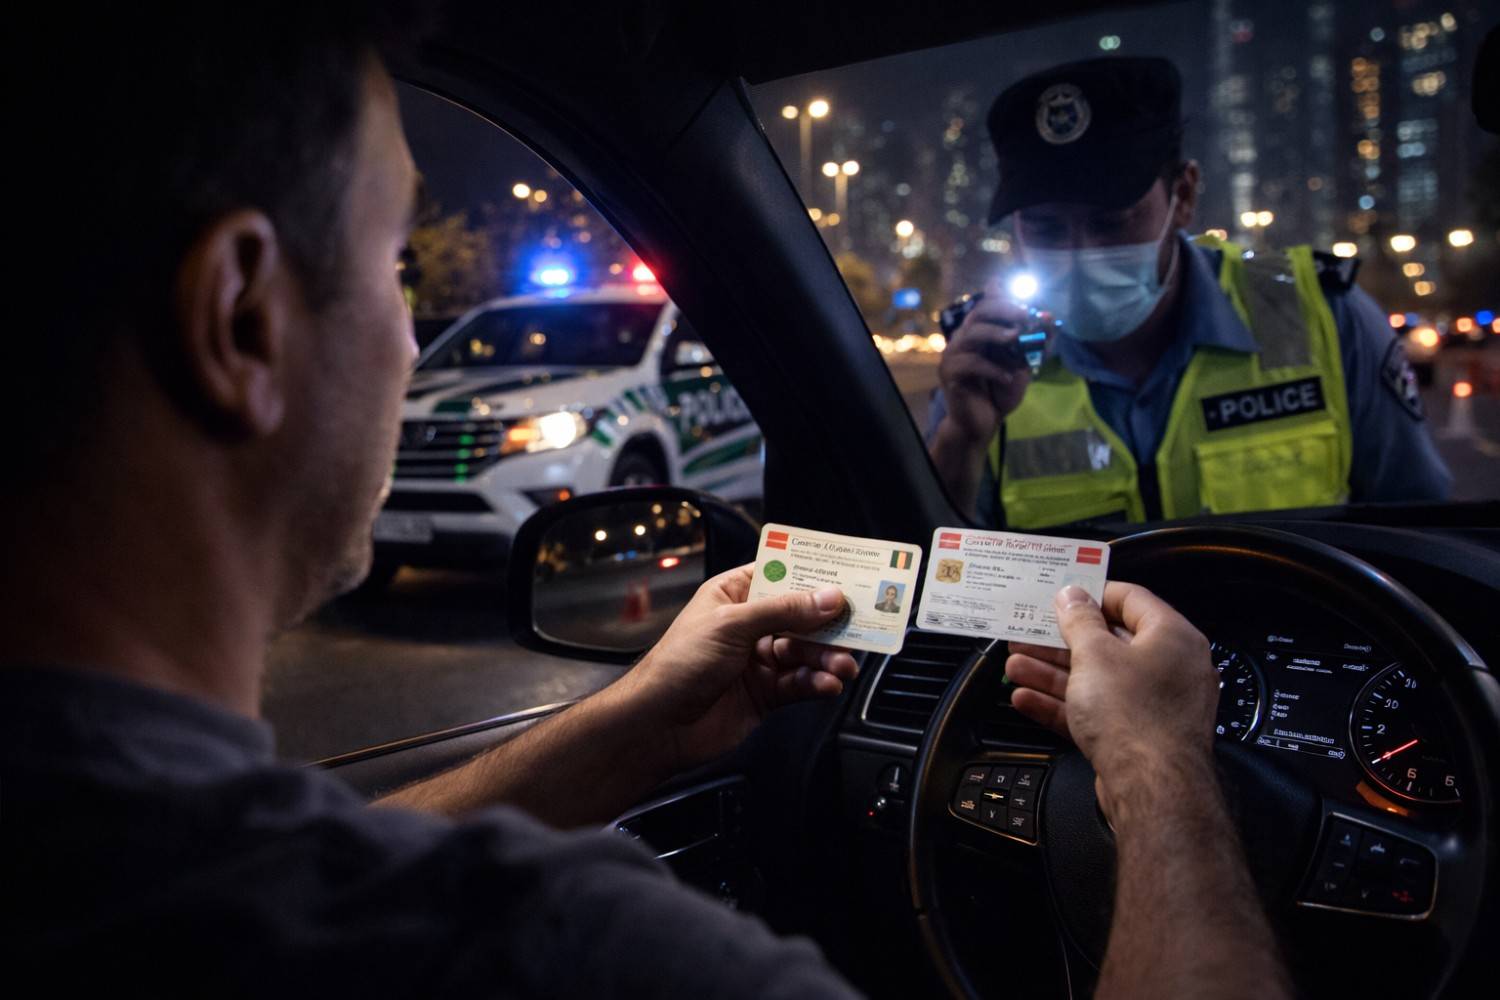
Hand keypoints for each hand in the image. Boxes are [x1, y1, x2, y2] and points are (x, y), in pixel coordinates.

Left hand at [617, 565, 859, 772]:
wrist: (658, 725)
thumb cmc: (679, 664)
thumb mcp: (731, 625)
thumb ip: (784, 611)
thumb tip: (828, 598)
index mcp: (734, 595)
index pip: (782, 575)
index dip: (814, 576)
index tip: (849, 577)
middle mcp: (748, 625)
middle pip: (801, 616)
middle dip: (829, 623)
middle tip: (857, 627)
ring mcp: (757, 660)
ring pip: (805, 652)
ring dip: (827, 658)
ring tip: (843, 665)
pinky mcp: (765, 694)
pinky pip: (800, 683)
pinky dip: (817, 683)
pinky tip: (827, 684)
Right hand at [935, 279, 1034, 445]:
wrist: (983, 423)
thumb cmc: (1000, 392)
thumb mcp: (1024, 366)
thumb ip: (1034, 344)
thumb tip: (1051, 319)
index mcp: (979, 333)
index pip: (988, 305)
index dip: (1006, 300)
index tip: (1029, 307)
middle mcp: (963, 339)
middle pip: (978, 312)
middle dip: (1003, 310)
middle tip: (1025, 315)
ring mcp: (953, 355)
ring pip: (971, 334)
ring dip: (995, 333)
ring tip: (1015, 338)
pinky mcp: (949, 374)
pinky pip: (970, 363)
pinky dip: (992, 368)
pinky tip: (1007, 378)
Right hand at [1004, 582, 1216, 817]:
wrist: (1152, 790)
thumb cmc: (1134, 714)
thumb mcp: (1096, 654)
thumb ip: (1079, 621)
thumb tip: (1072, 596)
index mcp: (1172, 637)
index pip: (1131, 600)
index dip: (1092, 594)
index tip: (1060, 595)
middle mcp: (1169, 669)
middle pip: (1107, 643)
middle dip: (1060, 641)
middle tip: (1027, 634)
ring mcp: (1153, 706)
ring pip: (1096, 680)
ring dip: (1052, 673)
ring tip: (1015, 666)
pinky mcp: (1135, 738)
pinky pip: (1095, 712)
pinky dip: (1062, 704)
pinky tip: (1026, 699)